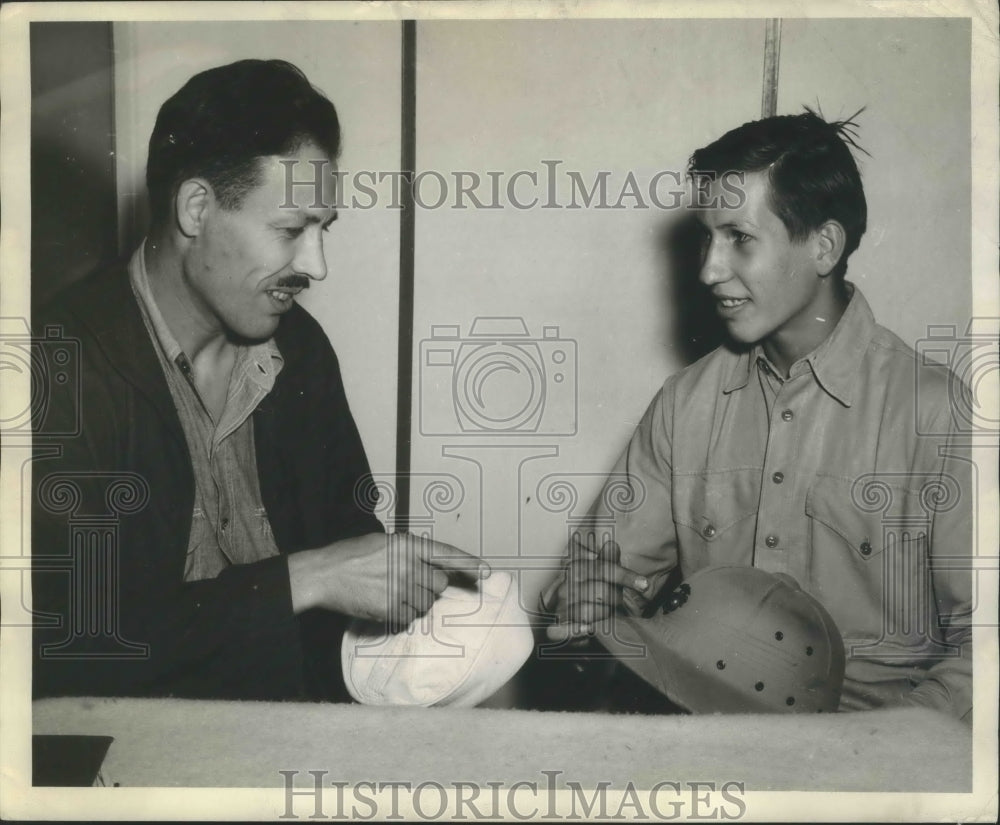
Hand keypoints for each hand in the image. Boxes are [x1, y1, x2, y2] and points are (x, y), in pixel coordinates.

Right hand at [288, 532, 489, 630]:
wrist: (324, 574)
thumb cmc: (350, 556)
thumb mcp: (382, 543)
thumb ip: (408, 552)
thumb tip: (428, 566)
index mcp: (407, 545)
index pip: (446, 553)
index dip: (469, 563)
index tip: (486, 572)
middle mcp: (408, 565)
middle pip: (440, 585)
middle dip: (431, 589)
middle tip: (411, 586)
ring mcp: (400, 588)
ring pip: (426, 605)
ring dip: (416, 604)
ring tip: (393, 595)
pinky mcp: (390, 608)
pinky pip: (409, 618)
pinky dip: (402, 616)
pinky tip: (385, 605)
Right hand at [544, 533, 648, 641]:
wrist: (557, 613)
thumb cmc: (582, 590)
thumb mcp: (593, 572)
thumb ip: (605, 560)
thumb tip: (612, 544)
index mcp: (576, 568)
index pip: (603, 568)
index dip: (625, 576)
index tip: (644, 584)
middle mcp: (567, 585)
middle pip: (602, 591)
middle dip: (616, 598)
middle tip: (618, 601)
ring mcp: (562, 605)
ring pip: (590, 611)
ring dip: (605, 612)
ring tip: (605, 612)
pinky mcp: (557, 625)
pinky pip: (573, 627)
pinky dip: (580, 628)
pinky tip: (588, 628)